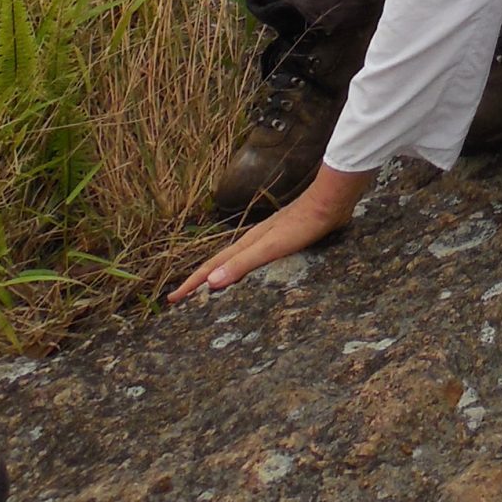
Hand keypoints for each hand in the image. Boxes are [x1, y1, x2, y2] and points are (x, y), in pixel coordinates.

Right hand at [168, 164, 371, 302]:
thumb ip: (243, 264)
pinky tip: (249, 272)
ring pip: (234, 259)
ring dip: (218, 273)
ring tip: (207, 286)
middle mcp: (253, 240)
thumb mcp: (270, 248)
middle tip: (180, 296)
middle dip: (199, 280)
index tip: (172, 299)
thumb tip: (210, 283)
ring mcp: (267, 238)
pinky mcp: (282, 238)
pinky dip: (240, 268)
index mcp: (247, 243)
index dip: (192, 284)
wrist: (330, 202)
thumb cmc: (302, 225)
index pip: (212, 267)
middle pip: (219, 262)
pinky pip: (252, 258)